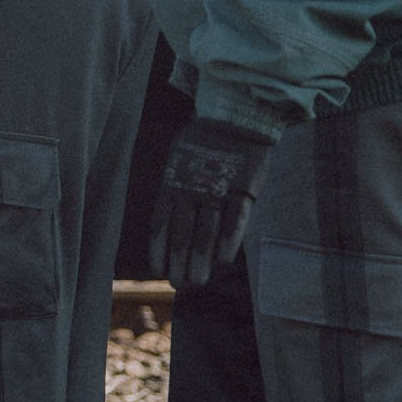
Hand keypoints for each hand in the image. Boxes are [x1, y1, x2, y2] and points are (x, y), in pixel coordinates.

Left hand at [153, 116, 277, 288]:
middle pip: (183, 232)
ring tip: (198, 282)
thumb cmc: (203, 141)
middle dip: (180, 262)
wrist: (235, 115)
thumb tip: (168, 221)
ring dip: (201, 259)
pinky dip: (229, 240)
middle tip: (180, 286)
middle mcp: (191, 188)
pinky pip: (235, 219)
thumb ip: (174, 189)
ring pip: (207, 231)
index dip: (159, 249)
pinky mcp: (243, 188)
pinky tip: (224, 261)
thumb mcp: (179, 160)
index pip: (161, 222)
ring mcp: (218, 189)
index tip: (158, 272)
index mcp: (172, 181)